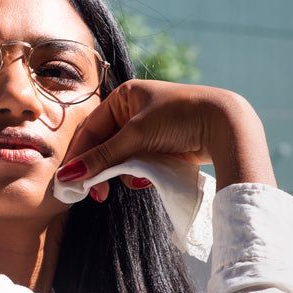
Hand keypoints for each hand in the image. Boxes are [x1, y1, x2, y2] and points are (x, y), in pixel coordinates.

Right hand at [57, 80, 275, 199]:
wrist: (224, 125)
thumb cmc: (179, 117)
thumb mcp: (136, 135)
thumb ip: (102, 157)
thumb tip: (69, 176)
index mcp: (124, 97)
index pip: (91, 129)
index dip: (79, 155)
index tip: (68, 180)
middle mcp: (133, 112)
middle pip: (104, 146)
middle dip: (101, 170)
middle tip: (96, 195)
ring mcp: (148, 131)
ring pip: (121, 159)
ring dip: (124, 172)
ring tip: (136, 180)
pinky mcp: (161, 148)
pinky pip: (139, 164)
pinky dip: (141, 173)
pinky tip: (149, 178)